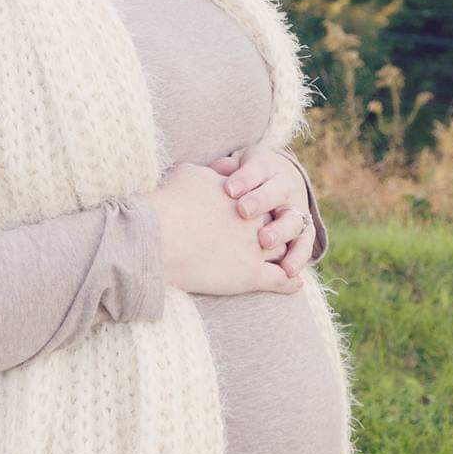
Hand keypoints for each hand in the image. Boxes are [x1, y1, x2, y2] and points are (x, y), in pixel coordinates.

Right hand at [140, 161, 305, 297]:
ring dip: (286, 257)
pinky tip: (295, 283)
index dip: (260, 209)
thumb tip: (212, 170)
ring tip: (288, 263)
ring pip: (282, 252)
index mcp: (242, 195)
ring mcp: (255, 248)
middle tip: (272, 239)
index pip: (262, 200)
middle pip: (276, 224)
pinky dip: (289, 282)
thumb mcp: (188, 174)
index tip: (253, 216)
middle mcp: (253, 219)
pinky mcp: (251, 275)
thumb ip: (207, 171)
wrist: (157, 238)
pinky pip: (280, 279)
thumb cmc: (167, 204)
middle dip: (276, 231)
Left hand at [206, 138, 316, 278]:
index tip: (228, 189)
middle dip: (261, 201)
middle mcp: (286, 187)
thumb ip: (224, 171)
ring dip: (280, 231)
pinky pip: (304, 245)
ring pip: (293, 220)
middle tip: (244, 211)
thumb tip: (210, 173)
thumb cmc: (244, 177)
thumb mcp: (234, 167)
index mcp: (267, 167)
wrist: (276, 183)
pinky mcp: (303, 233)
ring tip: (265, 241)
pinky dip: (298, 258)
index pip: (256, 170)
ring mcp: (296, 210)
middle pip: (277, 192)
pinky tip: (287, 271)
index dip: (244, 179)